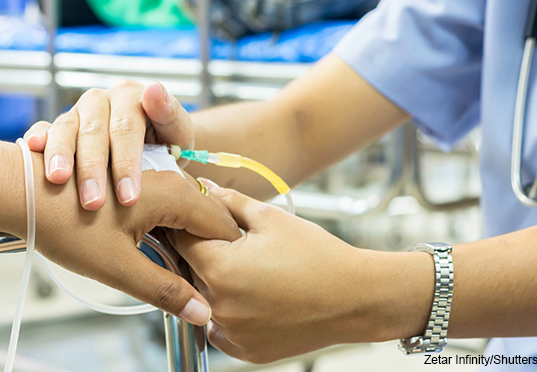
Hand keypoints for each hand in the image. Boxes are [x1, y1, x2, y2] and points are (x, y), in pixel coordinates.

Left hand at [19, 152, 240, 325]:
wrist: (18, 188)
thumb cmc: (62, 223)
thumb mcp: (118, 267)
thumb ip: (166, 290)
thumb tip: (202, 311)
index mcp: (173, 193)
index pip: (223, 226)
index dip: (225, 258)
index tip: (219, 283)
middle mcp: (166, 174)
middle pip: (206, 215)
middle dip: (206, 248)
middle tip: (195, 280)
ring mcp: (149, 169)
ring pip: (185, 206)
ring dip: (185, 234)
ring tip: (171, 264)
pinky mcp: (131, 171)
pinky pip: (165, 198)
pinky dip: (166, 221)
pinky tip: (147, 241)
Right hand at [24, 80, 193, 209]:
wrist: (154, 149)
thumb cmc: (169, 142)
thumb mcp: (179, 130)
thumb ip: (170, 113)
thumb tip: (153, 89)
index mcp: (129, 96)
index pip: (126, 129)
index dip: (126, 163)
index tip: (129, 197)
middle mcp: (100, 100)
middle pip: (93, 133)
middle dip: (92, 170)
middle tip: (93, 203)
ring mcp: (77, 112)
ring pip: (65, 130)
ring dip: (60, 157)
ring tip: (58, 182)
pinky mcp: (59, 127)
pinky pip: (44, 130)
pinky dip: (37, 140)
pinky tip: (31, 151)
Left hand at [172, 179, 415, 362]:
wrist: (355, 298)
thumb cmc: (318, 256)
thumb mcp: (271, 218)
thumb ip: (229, 202)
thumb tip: (203, 186)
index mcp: (220, 269)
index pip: (182, 240)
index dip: (190, 226)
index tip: (199, 220)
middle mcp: (219, 306)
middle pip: (190, 272)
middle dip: (204, 254)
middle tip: (235, 245)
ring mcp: (231, 333)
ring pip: (204, 300)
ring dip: (216, 284)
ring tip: (252, 271)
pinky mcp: (245, 351)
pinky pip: (221, 327)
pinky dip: (229, 313)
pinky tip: (256, 297)